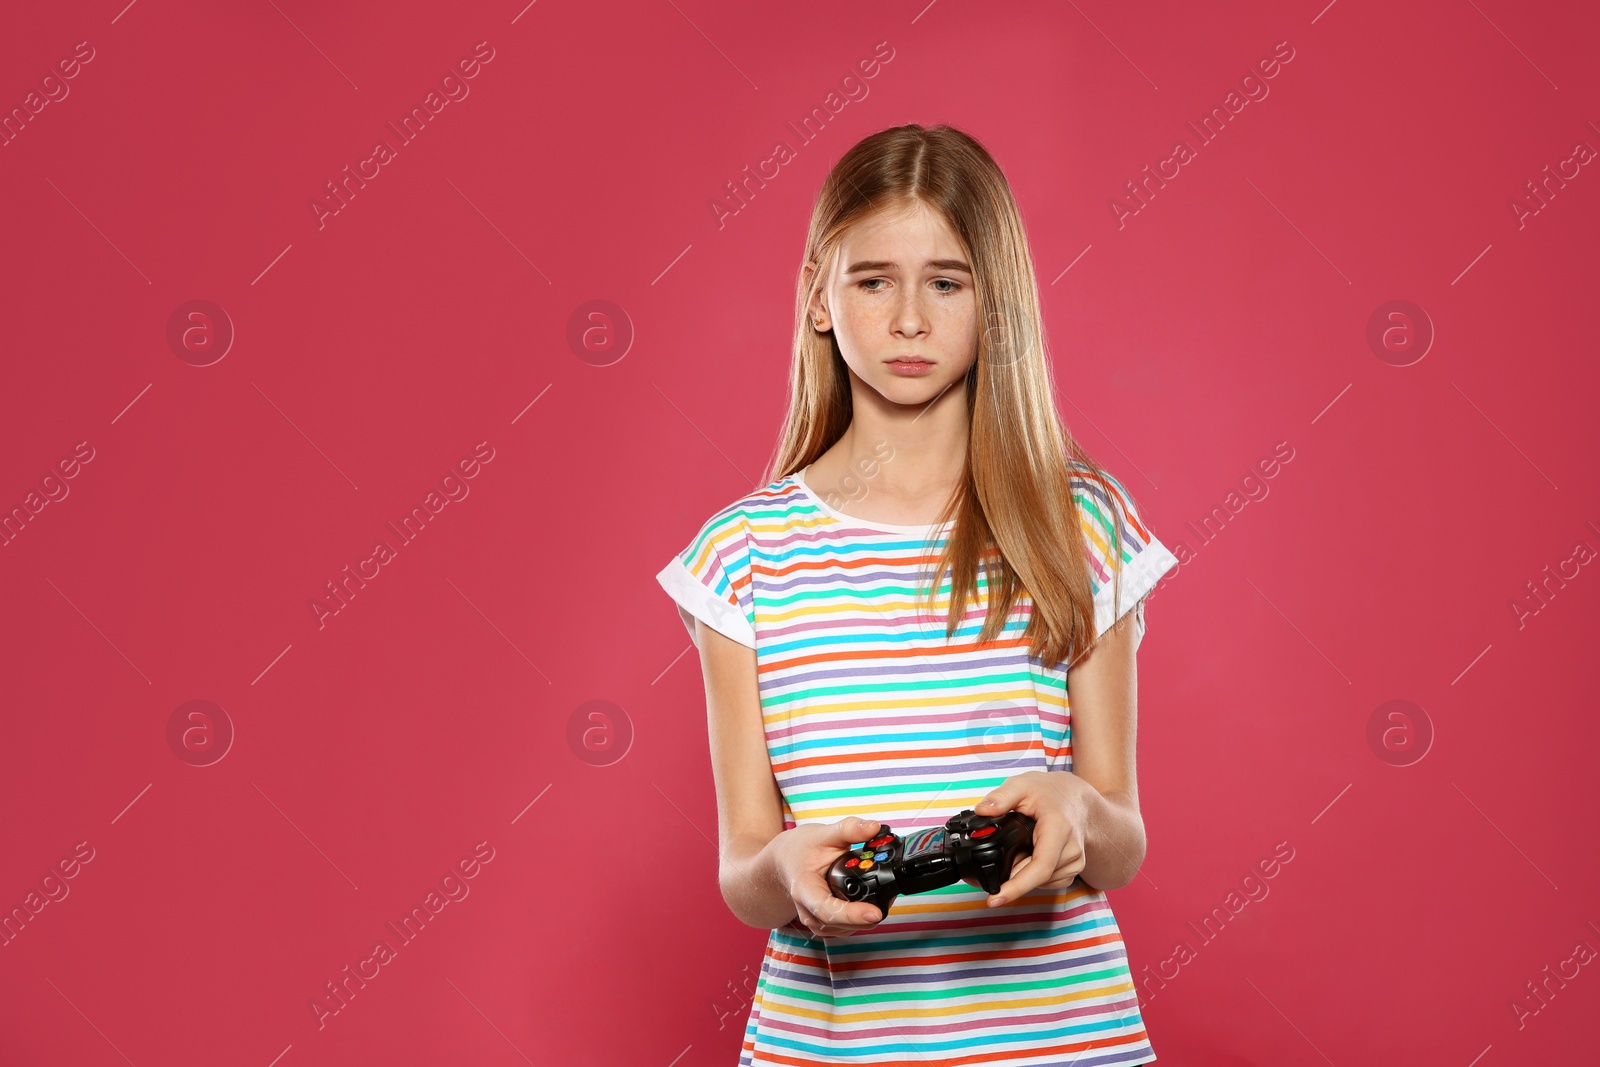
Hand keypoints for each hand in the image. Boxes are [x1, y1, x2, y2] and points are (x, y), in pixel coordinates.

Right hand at [770, 816, 886, 937]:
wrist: (786, 860)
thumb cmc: (800, 849)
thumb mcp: (824, 834)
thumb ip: (849, 829)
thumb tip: (873, 827)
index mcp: (804, 889)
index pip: (827, 909)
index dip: (851, 914)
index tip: (874, 913)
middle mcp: (808, 910)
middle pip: (840, 924)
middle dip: (866, 915)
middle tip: (889, 897)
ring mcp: (815, 920)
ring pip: (845, 929)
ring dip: (865, 918)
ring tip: (882, 896)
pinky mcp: (824, 923)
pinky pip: (845, 928)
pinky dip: (859, 918)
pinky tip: (869, 903)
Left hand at [973, 772, 1091, 905]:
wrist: (1078, 799)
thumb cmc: (1050, 792)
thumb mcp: (1023, 784)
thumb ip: (1001, 797)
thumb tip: (982, 811)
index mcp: (1059, 829)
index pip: (1040, 867)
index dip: (1017, 886)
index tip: (995, 898)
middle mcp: (1071, 849)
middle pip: (1035, 877)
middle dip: (1011, 874)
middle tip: (994, 859)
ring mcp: (1075, 861)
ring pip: (1040, 881)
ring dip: (1021, 872)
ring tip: (1018, 848)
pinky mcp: (1073, 870)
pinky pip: (1046, 880)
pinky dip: (1032, 872)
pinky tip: (1029, 853)